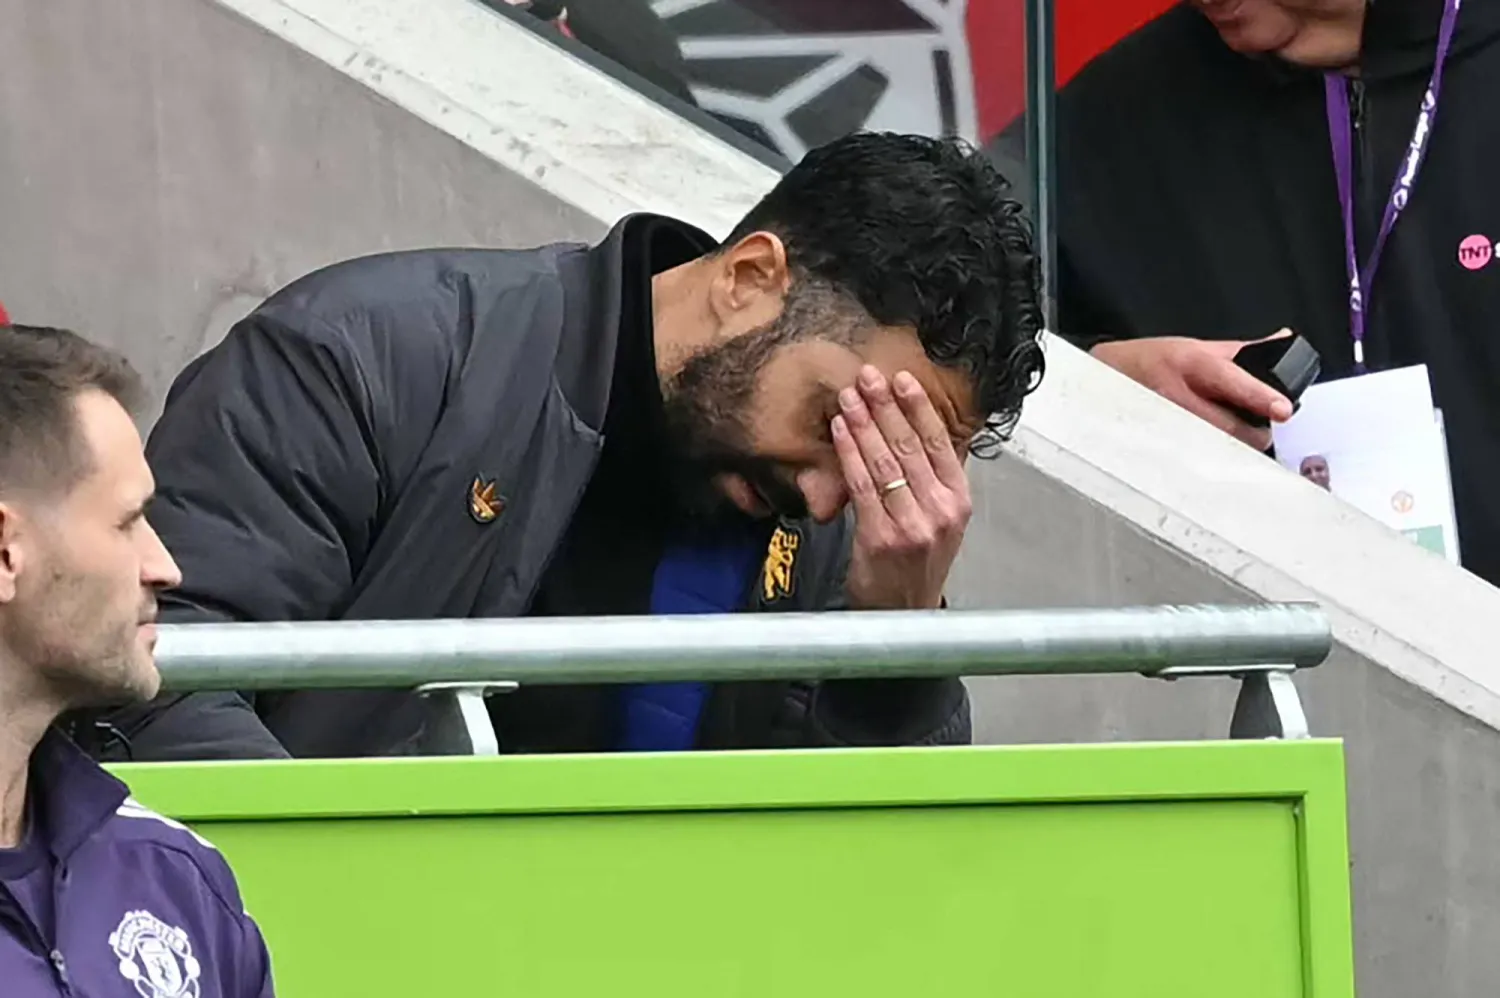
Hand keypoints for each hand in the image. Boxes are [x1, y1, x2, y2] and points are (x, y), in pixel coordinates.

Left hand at [831, 366, 969, 610]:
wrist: (904, 617)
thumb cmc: (917, 564)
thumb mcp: (940, 521)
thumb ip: (931, 481)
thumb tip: (909, 429)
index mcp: (959, 501)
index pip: (940, 444)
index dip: (919, 408)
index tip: (901, 379)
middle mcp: (941, 511)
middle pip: (911, 446)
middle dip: (886, 406)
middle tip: (867, 376)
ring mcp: (912, 525)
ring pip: (886, 461)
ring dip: (864, 423)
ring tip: (849, 396)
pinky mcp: (882, 538)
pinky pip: (862, 486)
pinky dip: (849, 453)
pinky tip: (840, 431)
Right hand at [1091, 330, 1295, 449]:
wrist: (1110, 374)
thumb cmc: (1154, 359)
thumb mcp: (1200, 346)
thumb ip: (1245, 350)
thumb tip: (1285, 339)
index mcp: (1193, 364)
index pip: (1232, 382)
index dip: (1259, 397)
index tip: (1283, 409)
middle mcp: (1178, 396)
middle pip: (1230, 428)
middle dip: (1255, 432)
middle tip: (1262, 426)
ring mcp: (1167, 424)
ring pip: (1216, 447)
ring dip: (1233, 444)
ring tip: (1232, 433)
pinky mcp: (1160, 444)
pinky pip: (1198, 456)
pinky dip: (1211, 453)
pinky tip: (1209, 444)